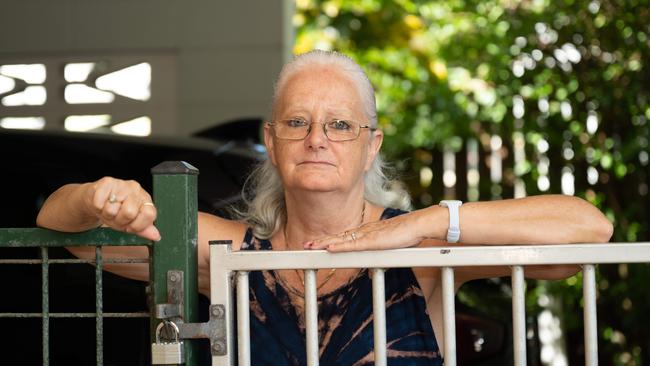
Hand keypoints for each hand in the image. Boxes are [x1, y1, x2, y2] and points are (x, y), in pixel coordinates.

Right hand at [84, 177, 160, 240]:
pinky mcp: (107, 182)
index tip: (130, 226)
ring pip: (112, 209)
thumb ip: (143, 229)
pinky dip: (98, 208)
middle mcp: (136, 190)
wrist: (97, 201)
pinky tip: (101, 203)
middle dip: (119, 221)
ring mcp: (122, 184)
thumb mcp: (131, 223)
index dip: (137, 225)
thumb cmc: (116, 211)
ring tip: (108, 209)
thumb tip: (156, 236)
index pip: (149, 214)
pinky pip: (99, 203)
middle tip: (116, 217)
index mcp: (145, 200)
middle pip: (129, 213)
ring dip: (107, 215)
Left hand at [305, 211, 428, 251]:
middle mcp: (364, 231)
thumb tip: (370, 272)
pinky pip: (353, 245)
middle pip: (338, 236)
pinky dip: (340, 246)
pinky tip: (330, 248)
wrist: (418, 224)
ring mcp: (367, 235)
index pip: (344, 236)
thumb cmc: (407, 235)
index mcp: (367, 232)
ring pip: (342, 240)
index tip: (316, 244)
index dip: (329, 240)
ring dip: (325, 243)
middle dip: (321, 241)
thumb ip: (378, 256)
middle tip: (305, 244)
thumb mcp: (389, 248)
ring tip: (311, 246)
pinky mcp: (373, 240)